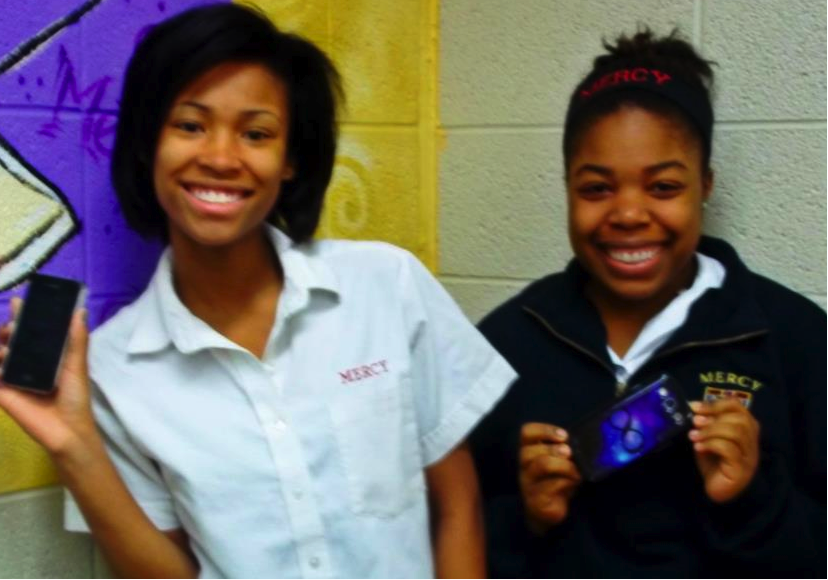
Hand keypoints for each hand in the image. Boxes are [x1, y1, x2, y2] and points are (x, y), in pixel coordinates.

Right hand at [0, 297, 96, 455]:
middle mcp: (28, 364)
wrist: (66, 431)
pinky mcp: (2, 391)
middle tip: (10, 325)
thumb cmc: (74, 398)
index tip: (19, 301)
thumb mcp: (76, 366)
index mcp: (46, 357)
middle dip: (8, 329)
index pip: (33, 332)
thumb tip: (80, 311)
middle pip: (12, 340)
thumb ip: (76, 340)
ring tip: (3, 344)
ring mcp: (13, 377)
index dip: (25, 317)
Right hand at [519, 423, 581, 533]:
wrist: (547, 513)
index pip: (526, 433)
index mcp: (528, 451)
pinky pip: (550, 486)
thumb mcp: (559, 463)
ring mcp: (528, 483)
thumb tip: (583, 442)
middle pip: (530, 449)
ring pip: (541, 465)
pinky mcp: (536, 500)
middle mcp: (524, 466)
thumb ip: (564, 451)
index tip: (564, 435)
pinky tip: (575, 482)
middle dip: (553, 448)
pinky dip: (567, 481)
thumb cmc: (556, 482)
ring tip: (576, 470)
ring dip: (563, 464)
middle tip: (570, 452)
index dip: (544, 430)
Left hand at [689, 399, 759, 502]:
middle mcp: (751, 441)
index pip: (737, 406)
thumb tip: (693, 408)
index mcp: (744, 428)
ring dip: (711, 431)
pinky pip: (730, 450)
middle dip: (714, 417)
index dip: (716, 404)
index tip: (695, 407)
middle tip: (695, 422)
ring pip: (736, 432)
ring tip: (693, 436)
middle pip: (740, 419)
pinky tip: (699, 448)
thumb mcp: (708, 438)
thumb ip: (705, 424)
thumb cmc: (714, 462)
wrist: (719, 490)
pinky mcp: (741, 469)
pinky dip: (711, 445)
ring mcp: (749, 455)